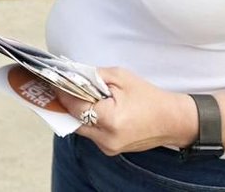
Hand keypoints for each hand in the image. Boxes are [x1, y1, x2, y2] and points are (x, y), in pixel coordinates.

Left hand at [56, 67, 197, 155]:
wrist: (171, 120)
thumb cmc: (148, 97)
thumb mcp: (120, 77)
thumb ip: (94, 76)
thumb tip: (72, 74)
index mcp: (110, 119)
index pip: (75, 106)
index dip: (63, 92)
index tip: (53, 81)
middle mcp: (106, 138)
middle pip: (73, 120)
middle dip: (66, 103)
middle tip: (58, 86)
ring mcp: (108, 147)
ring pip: (80, 128)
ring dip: (76, 111)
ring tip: (73, 94)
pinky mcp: (109, 150)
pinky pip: (91, 133)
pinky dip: (88, 119)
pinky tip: (90, 106)